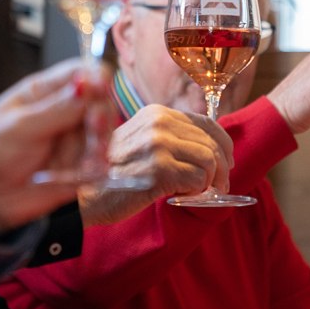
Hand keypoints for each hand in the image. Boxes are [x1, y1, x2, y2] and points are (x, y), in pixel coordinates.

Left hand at [0, 59, 106, 234]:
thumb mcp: (20, 126)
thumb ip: (57, 108)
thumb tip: (88, 82)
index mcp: (46, 92)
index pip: (82, 73)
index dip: (97, 77)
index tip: (101, 87)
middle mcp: (65, 113)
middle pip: (100, 104)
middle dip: (102, 115)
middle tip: (94, 126)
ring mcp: (73, 142)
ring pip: (103, 137)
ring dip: (100, 146)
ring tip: (89, 160)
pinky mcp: (78, 169)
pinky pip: (98, 167)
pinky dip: (96, 170)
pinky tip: (87, 174)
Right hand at [78, 104, 232, 225]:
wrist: (83, 195)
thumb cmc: (112, 175)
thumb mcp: (140, 142)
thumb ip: (169, 139)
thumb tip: (211, 150)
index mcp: (156, 113)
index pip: (206, 122)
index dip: (223, 144)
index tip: (226, 162)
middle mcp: (158, 122)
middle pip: (212, 141)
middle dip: (221, 167)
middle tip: (219, 186)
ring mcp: (158, 144)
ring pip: (209, 160)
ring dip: (210, 181)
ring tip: (197, 193)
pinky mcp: (159, 169)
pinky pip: (198, 179)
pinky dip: (196, 191)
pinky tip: (179, 195)